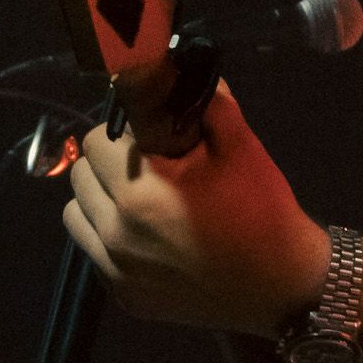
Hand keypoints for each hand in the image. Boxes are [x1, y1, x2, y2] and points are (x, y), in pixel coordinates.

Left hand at [63, 83, 328, 336]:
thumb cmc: (262, 211)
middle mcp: (117, 234)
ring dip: (102, 199)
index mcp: (141, 193)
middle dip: (110, 163)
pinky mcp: (122, 296)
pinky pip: (93, 251)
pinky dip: (110, 236)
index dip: (124, 132)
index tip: (151, 139)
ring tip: (144, 201)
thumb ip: (204, 101)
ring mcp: (116, 271)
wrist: (284, 287)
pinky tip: (150, 236)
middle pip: (82, 175)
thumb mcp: (241, 146)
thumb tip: (175, 66)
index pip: (97, 140)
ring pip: (77, 213)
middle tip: (152, 168)